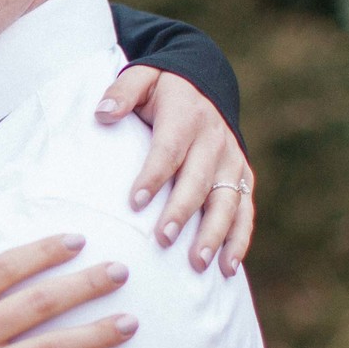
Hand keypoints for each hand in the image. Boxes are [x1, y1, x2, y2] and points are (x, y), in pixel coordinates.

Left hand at [94, 68, 255, 274]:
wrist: (205, 85)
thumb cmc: (162, 90)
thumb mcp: (142, 79)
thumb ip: (122, 92)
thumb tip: (103, 113)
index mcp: (187, 116)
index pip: (169, 149)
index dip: (154, 175)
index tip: (136, 201)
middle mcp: (214, 140)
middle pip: (198, 180)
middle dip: (181, 211)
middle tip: (162, 239)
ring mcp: (232, 161)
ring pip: (226, 201)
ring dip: (213, 233)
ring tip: (197, 263)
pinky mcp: (242, 178)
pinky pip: (245, 211)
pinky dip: (239, 240)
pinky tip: (226, 268)